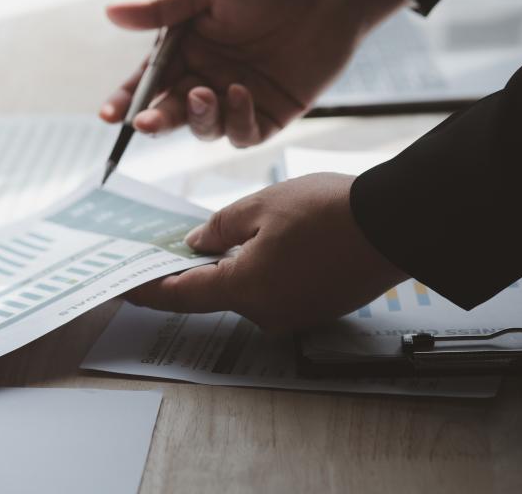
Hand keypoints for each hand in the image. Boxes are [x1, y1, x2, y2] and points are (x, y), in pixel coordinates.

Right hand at [99, 0, 404, 146]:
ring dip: (197, 117)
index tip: (110, 115)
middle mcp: (205, 76)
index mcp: (184, 46)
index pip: (147, 80)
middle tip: (145, 122)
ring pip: (202, 126)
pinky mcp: (267, 114)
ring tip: (203, 93)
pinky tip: (241, 93)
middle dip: (154, 119)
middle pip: (170, 109)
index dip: (126, 99)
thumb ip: (162, 7)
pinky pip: (242, 132)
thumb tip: (111, 13)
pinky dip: (236, 120)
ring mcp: (234, 98)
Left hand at [126, 173, 407, 332]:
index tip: (125, 286)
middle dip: (194, 270)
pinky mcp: (317, 309)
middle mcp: (266, 313)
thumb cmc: (328, 211)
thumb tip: (196, 243)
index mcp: (244, 289)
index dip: (149, 290)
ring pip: (247, 291)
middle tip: (171, 245)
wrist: (396, 224)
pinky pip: (275, 291)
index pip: (181, 297)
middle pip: (215, 294)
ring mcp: (295, 315)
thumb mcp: (261, 206)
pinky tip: (267, 244)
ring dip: (232, 267)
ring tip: (222, 236)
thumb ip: (219, 227)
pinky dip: (262, 271)